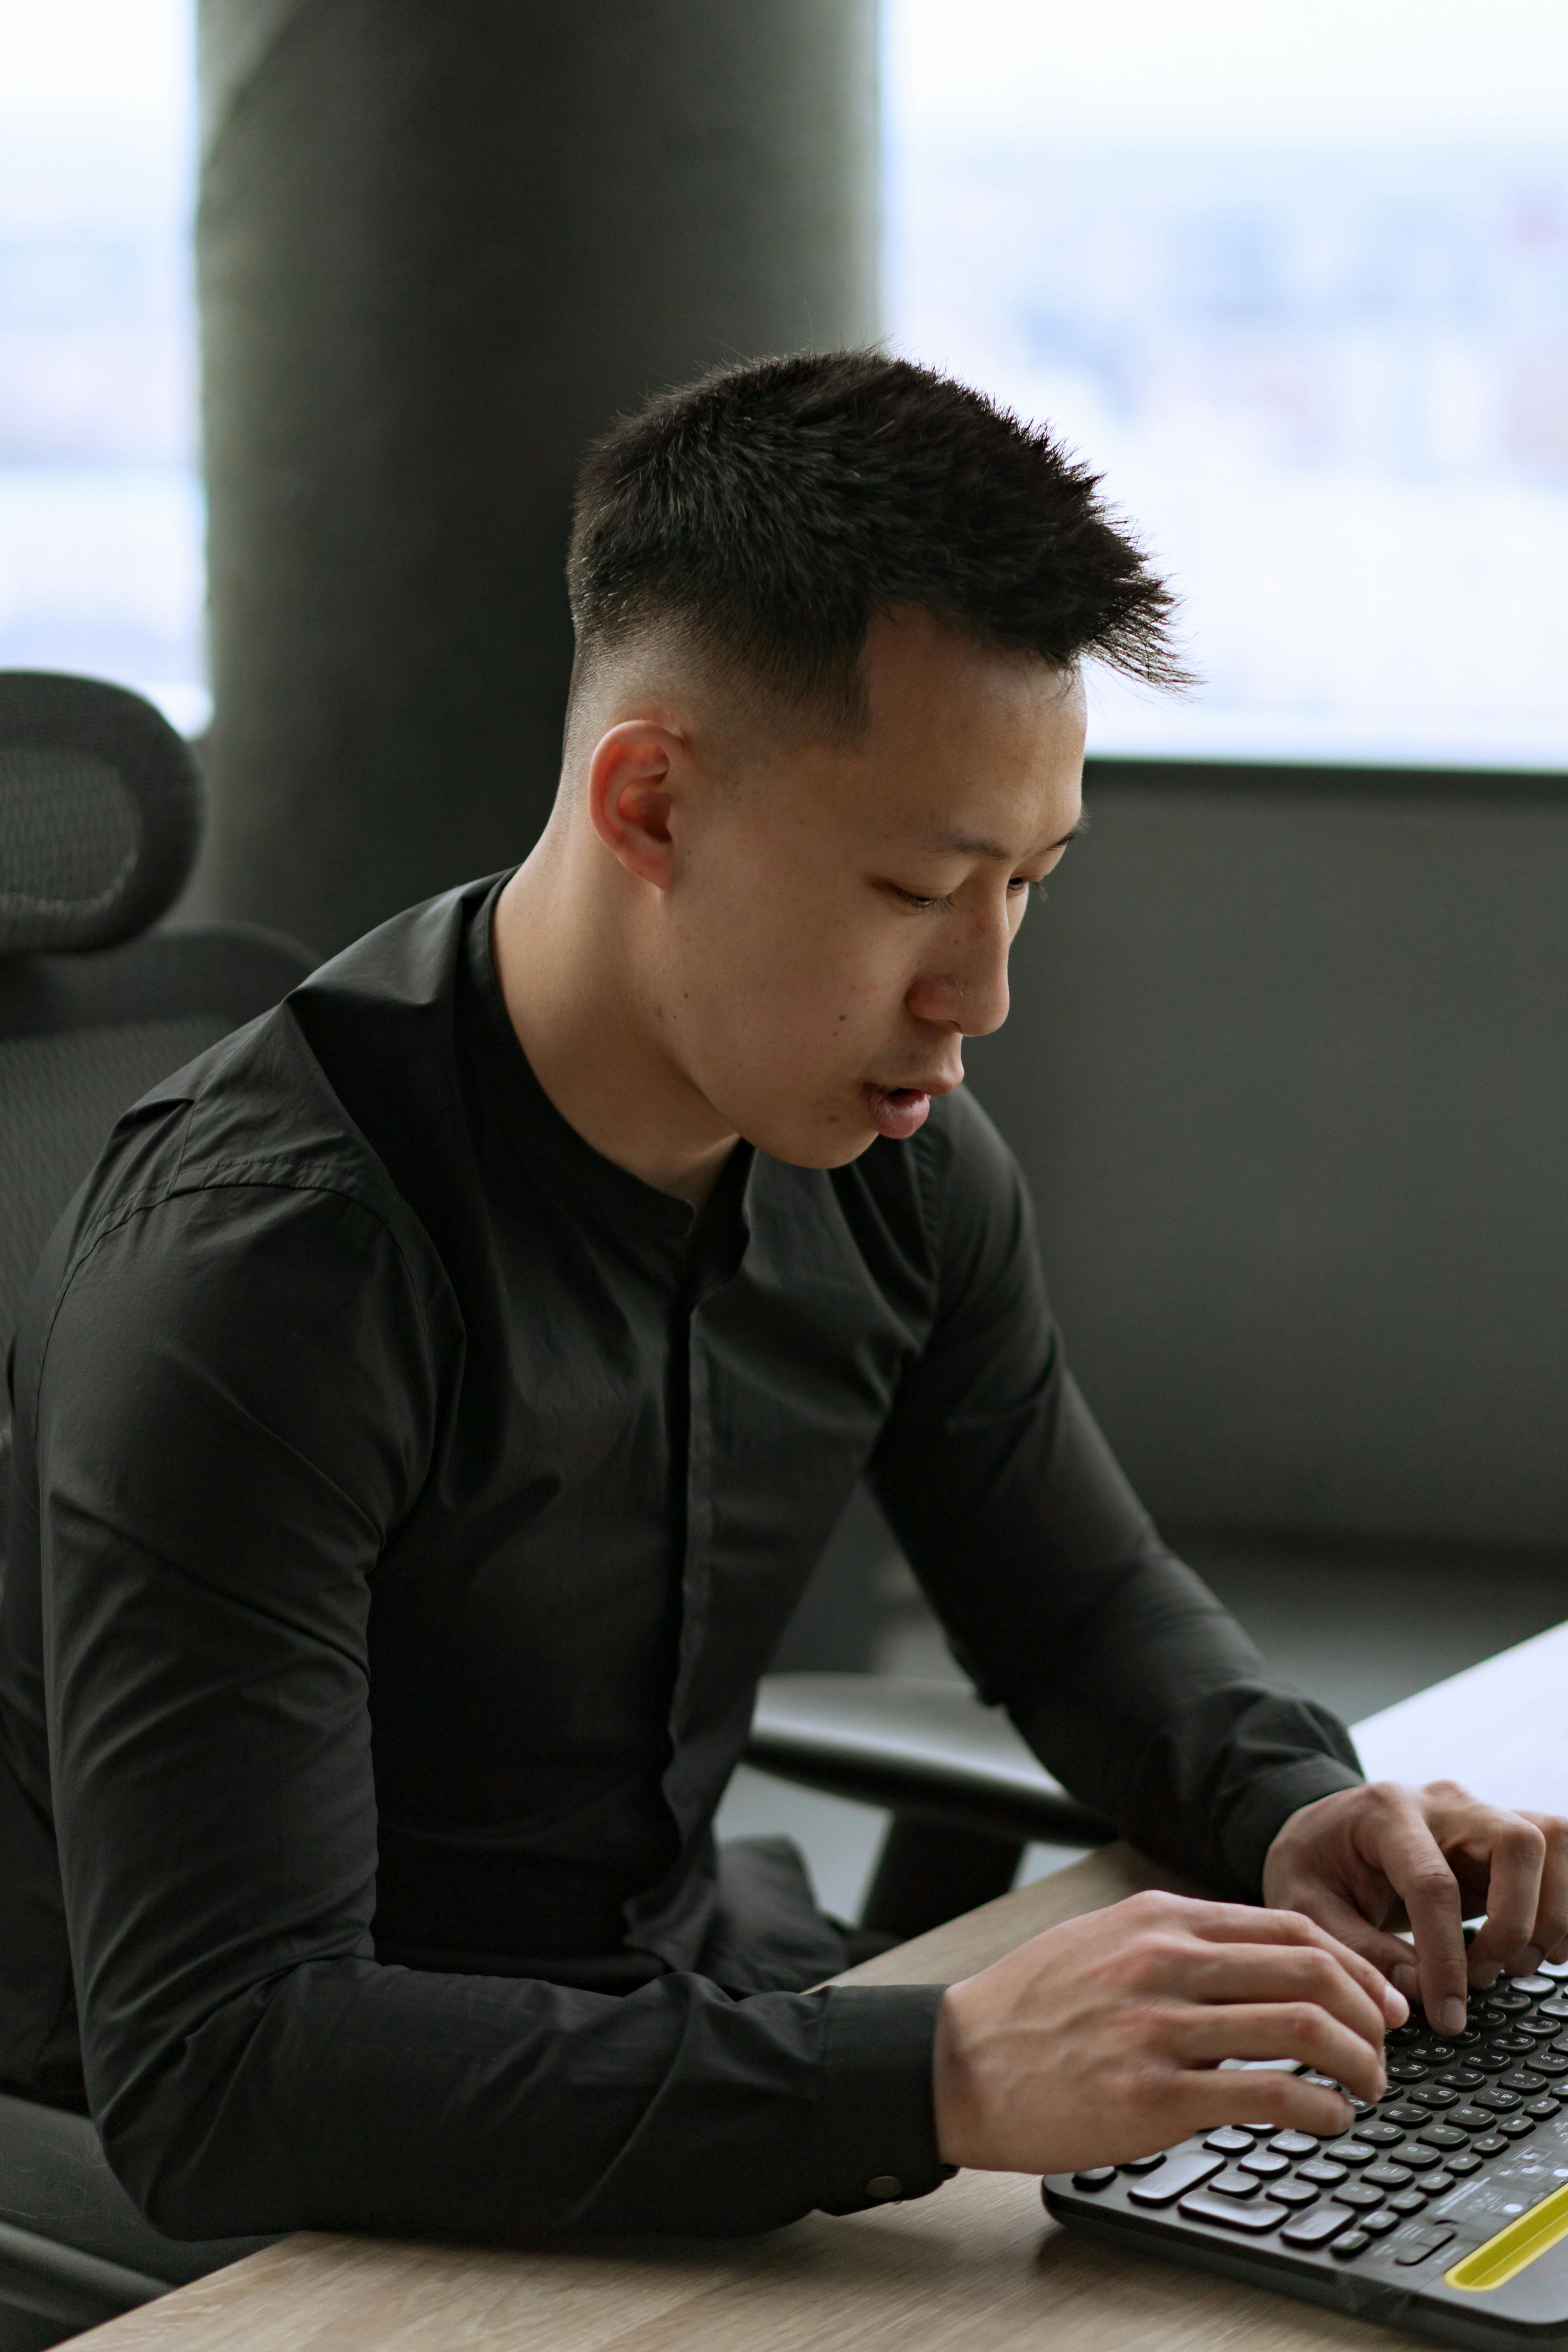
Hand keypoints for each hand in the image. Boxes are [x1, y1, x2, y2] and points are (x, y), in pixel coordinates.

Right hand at [931, 1888, 1405, 2174]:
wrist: (959, 2061)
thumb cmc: (1031, 2006)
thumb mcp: (1104, 1940)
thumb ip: (1176, 1940)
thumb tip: (1256, 1959)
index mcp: (1159, 1918)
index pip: (1291, 1925)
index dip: (1355, 1963)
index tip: (1380, 1997)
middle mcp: (1167, 1962)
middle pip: (1313, 1970)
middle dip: (1371, 2013)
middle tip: (1387, 2047)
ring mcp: (1162, 2028)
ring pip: (1305, 2029)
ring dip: (1359, 2062)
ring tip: (1367, 2088)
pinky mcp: (1156, 2096)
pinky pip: (1269, 2095)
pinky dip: (1320, 2109)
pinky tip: (1327, 2119)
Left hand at [1262, 1779, 1567, 2037]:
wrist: (1320, 1831)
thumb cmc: (1311, 1867)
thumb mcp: (1304, 1908)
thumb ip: (1357, 1953)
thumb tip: (1414, 2001)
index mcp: (1385, 1812)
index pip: (1434, 1883)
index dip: (1447, 1956)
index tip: (1448, 2014)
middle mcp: (1442, 1803)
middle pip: (1518, 1842)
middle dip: (1515, 1923)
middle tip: (1482, 1976)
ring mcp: (1478, 1816)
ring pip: (1550, 1841)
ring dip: (1548, 1915)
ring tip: (1510, 1965)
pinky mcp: (1499, 1840)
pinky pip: (1559, 1855)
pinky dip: (1563, 1905)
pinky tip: (1541, 1949)